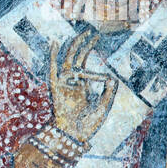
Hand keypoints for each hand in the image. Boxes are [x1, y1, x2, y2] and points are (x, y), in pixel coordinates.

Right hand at [50, 27, 117, 142]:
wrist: (74, 135)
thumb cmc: (89, 124)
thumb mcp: (104, 106)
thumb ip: (109, 92)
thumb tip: (113, 77)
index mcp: (83, 86)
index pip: (88, 67)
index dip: (96, 63)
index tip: (105, 62)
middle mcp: (73, 82)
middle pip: (78, 58)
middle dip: (85, 44)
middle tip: (93, 31)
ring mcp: (64, 83)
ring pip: (69, 59)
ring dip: (75, 46)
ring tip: (84, 33)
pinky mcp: (56, 87)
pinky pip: (53, 68)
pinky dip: (53, 56)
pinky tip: (55, 43)